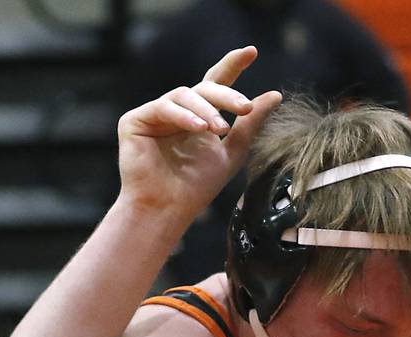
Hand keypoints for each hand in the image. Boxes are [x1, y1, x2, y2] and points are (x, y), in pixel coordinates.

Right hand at [117, 46, 281, 219]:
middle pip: (204, 88)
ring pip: (185, 94)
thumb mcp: (231, 154)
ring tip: (220, 129)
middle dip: (226, 95)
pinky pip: (163, 106)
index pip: (216, 84)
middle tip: (245, 107)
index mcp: (198, 117)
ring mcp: (155, 114)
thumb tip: (275, 96)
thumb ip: (250, 126)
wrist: (167, 210)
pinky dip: (184, 115)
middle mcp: (177, 112)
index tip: (252, 52)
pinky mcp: (135, 120)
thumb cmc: (195, 189)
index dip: (232, 66)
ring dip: (207, 109)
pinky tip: (199, 129)